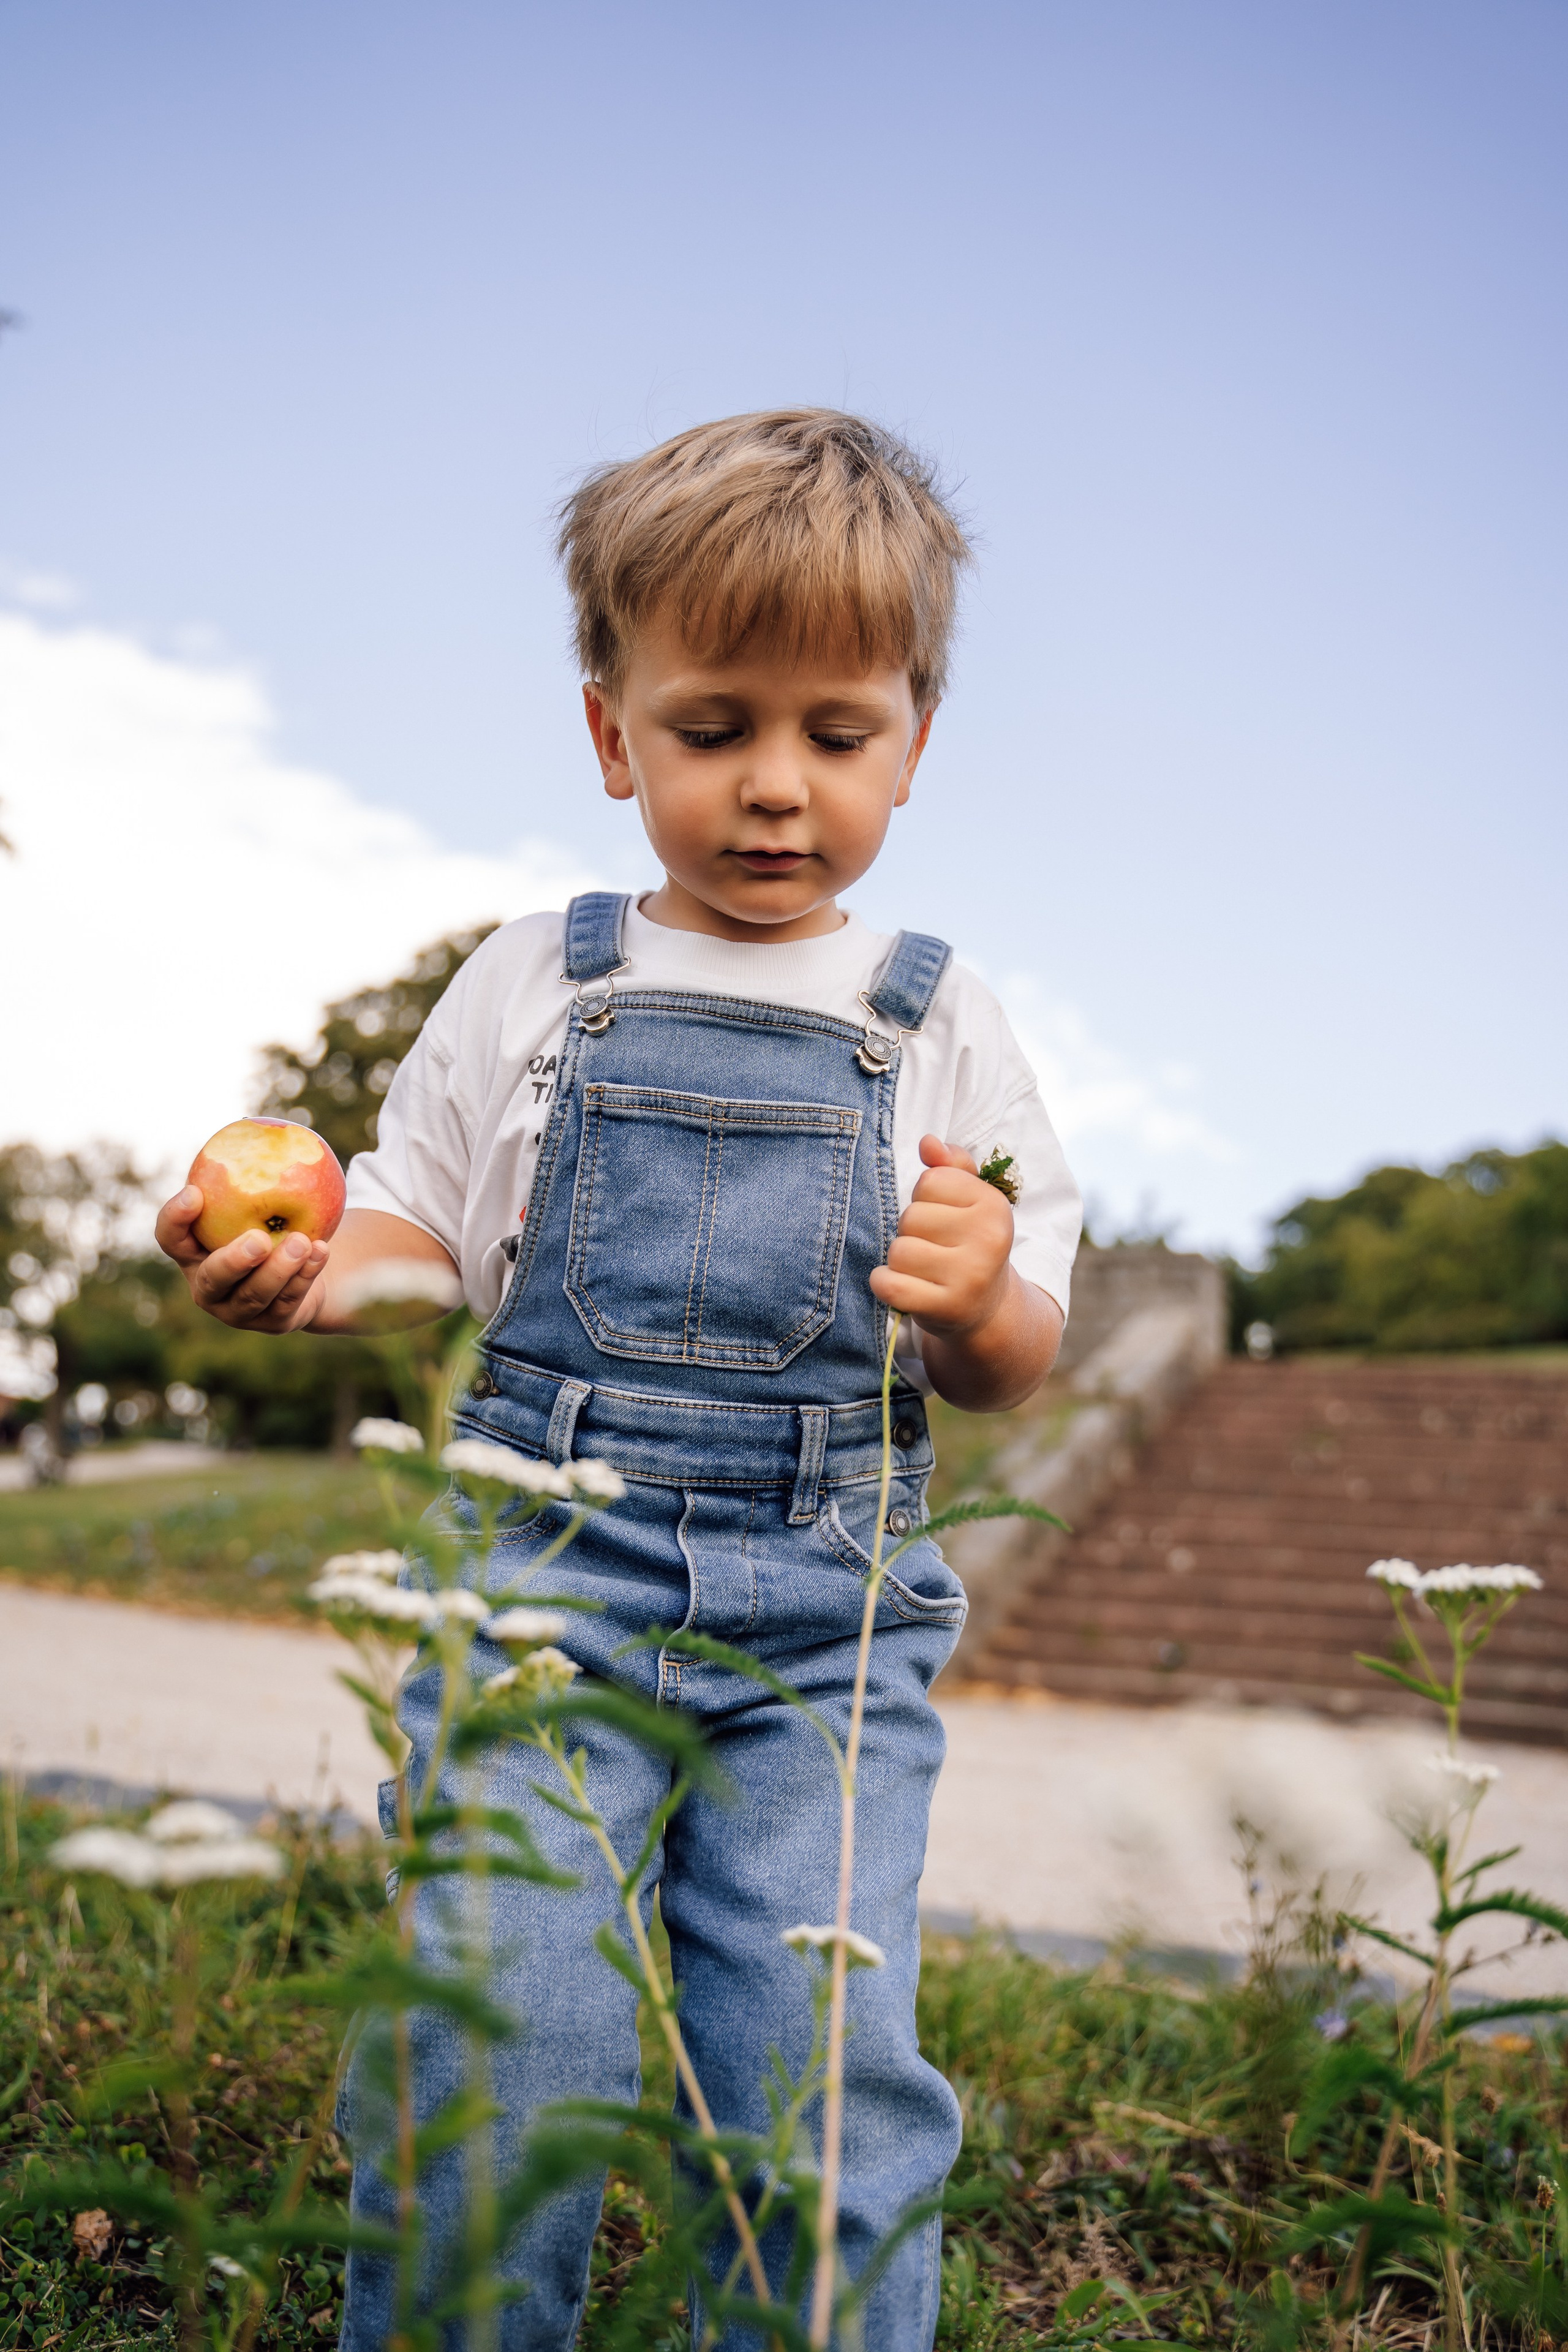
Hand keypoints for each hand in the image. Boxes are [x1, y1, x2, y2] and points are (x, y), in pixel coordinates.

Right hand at [156, 1185, 329, 1333]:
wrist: (301, 1271)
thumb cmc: (270, 1223)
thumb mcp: (256, 1198)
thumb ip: (250, 1173)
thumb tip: (257, 1122)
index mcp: (193, 1254)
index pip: (170, 1238)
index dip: (175, 1218)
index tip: (194, 1192)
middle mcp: (208, 1287)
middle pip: (212, 1279)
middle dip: (233, 1261)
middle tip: (258, 1239)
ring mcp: (238, 1312)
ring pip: (255, 1296)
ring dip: (280, 1270)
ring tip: (303, 1243)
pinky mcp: (272, 1324)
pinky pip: (289, 1301)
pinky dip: (306, 1276)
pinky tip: (321, 1252)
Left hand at [869, 1135, 1013, 1340]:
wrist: (986, 1307)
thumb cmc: (968, 1244)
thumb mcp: (970, 1201)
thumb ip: (950, 1166)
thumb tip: (928, 1142)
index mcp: (994, 1204)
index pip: (929, 1181)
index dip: (925, 1199)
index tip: (943, 1218)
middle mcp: (989, 1239)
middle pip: (911, 1217)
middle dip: (912, 1232)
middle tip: (934, 1249)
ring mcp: (971, 1276)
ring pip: (899, 1251)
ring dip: (900, 1261)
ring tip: (924, 1270)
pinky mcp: (948, 1307)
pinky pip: (890, 1284)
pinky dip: (885, 1284)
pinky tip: (902, 1285)